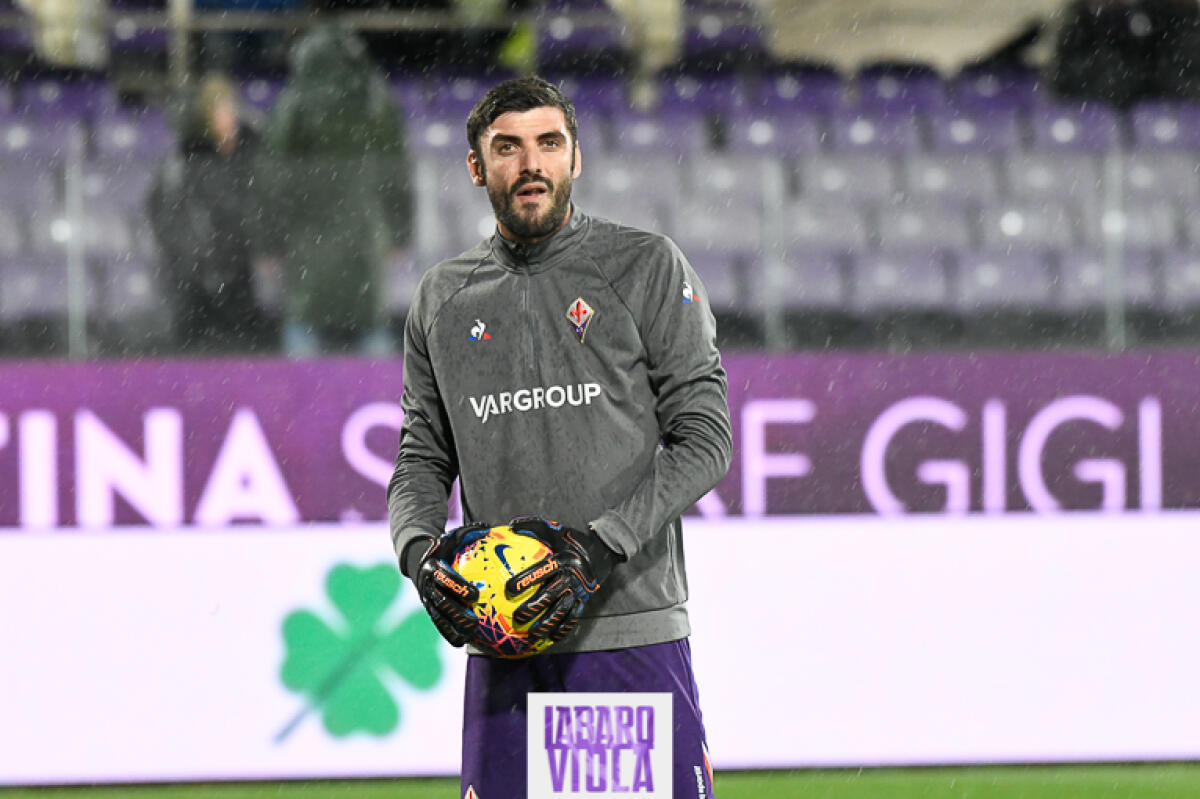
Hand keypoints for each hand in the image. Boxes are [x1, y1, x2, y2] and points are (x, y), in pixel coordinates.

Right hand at [414, 523, 488, 646]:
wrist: (418, 558)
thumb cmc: (444, 546)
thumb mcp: (453, 536)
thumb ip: (470, 532)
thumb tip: (489, 526)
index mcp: (432, 566)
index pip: (444, 577)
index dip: (458, 586)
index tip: (475, 594)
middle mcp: (426, 584)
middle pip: (441, 601)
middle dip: (456, 612)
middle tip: (474, 620)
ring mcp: (426, 598)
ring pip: (438, 616)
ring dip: (453, 627)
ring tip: (470, 635)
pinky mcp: (428, 609)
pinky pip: (438, 623)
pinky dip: (448, 633)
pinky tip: (463, 642)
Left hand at [504, 516, 618, 644]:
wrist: (603, 551)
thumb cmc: (572, 540)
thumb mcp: (555, 529)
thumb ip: (533, 525)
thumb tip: (510, 524)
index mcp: (563, 560)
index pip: (542, 571)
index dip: (526, 580)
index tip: (509, 589)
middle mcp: (572, 577)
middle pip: (551, 595)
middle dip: (533, 607)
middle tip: (517, 616)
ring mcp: (579, 591)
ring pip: (562, 611)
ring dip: (547, 624)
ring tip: (532, 634)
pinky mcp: (584, 600)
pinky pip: (574, 617)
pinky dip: (564, 629)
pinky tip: (552, 638)